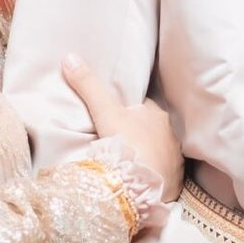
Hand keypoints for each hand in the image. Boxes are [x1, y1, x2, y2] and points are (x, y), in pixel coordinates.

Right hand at [61, 54, 183, 202]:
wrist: (141, 185)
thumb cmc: (127, 143)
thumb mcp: (104, 111)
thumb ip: (88, 85)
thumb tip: (68, 57)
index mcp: (156, 115)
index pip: (142, 107)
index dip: (129, 110)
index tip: (116, 115)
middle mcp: (170, 135)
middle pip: (152, 129)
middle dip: (139, 132)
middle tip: (120, 139)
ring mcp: (174, 159)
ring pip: (159, 150)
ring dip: (148, 153)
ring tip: (130, 161)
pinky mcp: (174, 180)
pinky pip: (164, 173)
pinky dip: (154, 173)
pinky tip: (141, 178)